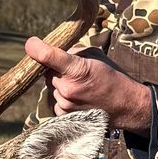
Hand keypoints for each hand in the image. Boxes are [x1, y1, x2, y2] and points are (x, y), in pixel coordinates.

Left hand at [25, 38, 151, 133]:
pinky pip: (54, 98)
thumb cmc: (112, 77)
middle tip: (72, 69)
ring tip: (80, 84)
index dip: (35, 47)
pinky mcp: (63, 115)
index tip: (32, 43)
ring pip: (50, 85)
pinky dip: (62, 94)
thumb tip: (56, 48)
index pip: (47, 56)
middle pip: (46, 71)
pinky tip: (78, 95)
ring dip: (59, 82)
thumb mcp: (96, 55)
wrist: (125, 105)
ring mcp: (64, 104)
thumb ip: (73, 50)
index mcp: (76, 70)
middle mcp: (67, 89)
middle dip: (55, 67)